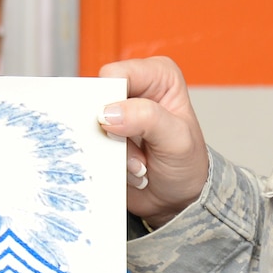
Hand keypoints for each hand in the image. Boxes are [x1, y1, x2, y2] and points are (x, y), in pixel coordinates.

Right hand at [98, 57, 208, 227]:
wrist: (175, 199)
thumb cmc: (186, 165)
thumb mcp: (177, 140)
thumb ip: (148, 118)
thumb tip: (108, 112)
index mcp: (157, 75)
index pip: (117, 74)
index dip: (114, 100)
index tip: (126, 127)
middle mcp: (135, 88)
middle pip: (97, 97)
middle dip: (111, 130)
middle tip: (134, 148)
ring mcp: (116, 112)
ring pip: (89, 123)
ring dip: (109, 149)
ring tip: (137, 162)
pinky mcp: (103, 133)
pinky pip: (86, 142)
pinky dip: (104, 158)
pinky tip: (127, 168)